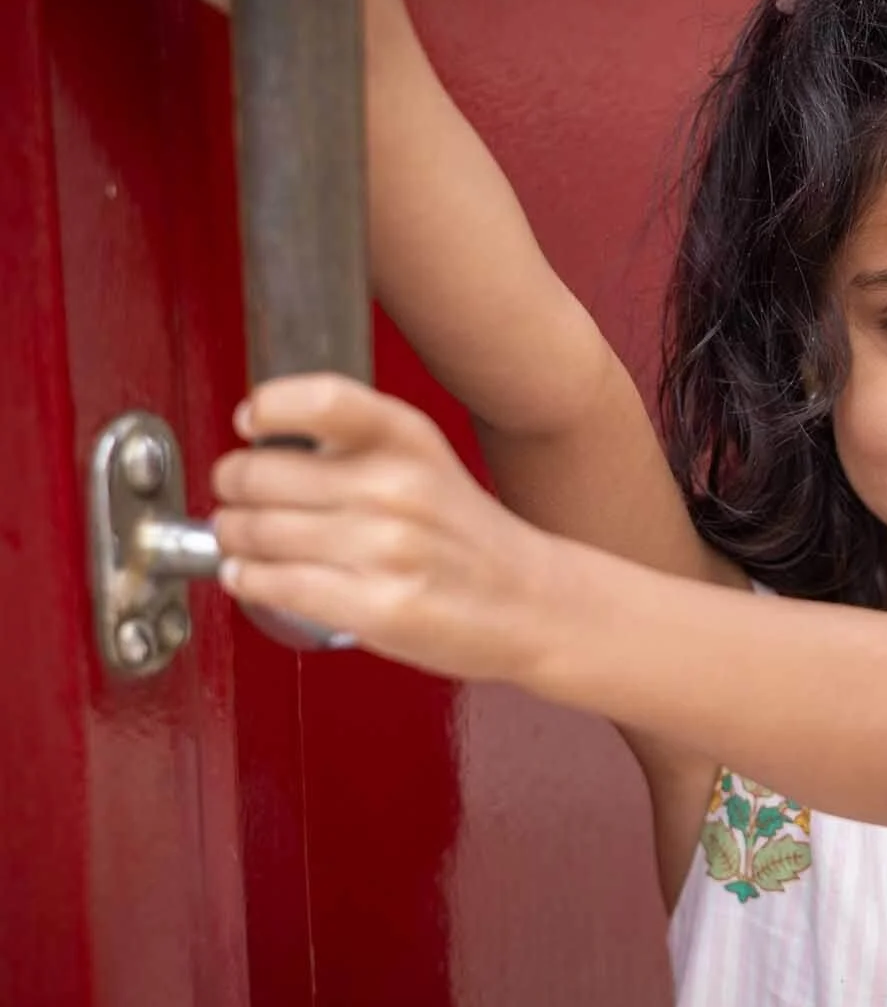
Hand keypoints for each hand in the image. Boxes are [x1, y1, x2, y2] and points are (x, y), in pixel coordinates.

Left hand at [212, 374, 555, 683]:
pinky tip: (252, 576)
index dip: (267, 408)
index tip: (250, 424)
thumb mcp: (426, 463)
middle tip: (236, 499)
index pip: (318, 400)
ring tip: (244, 542)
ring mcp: (389, 548)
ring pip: (254, 532)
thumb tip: (254, 449)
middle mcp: (397, 487)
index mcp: (410, 439)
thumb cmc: (468, 538)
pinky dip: (247, 579)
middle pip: (258, 473)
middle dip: (232, 490)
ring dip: (233, 539)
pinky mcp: (379, 606)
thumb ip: (353, 445)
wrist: (534, 603)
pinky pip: (272, 584)